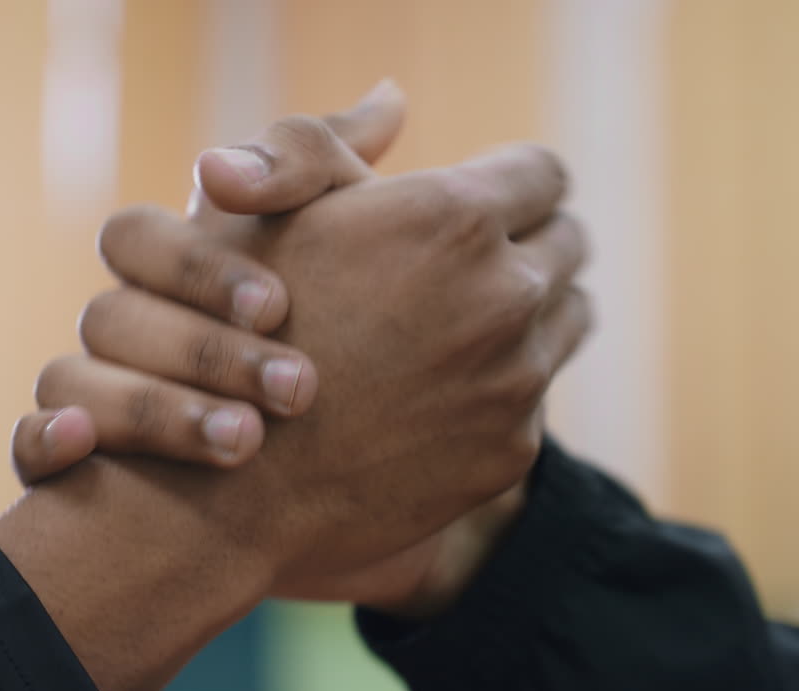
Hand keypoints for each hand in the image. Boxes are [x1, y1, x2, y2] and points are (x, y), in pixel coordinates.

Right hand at [216, 140, 586, 595]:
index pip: (542, 172)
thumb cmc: (228, 332)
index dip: (509, 181)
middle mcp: (503, 294)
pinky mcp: (513, 448)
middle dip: (528, 243)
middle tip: (471, 263)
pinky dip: (500, 384)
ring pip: (568, 317)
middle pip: (570, 241)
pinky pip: (535, 392)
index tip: (482, 201)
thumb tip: (394, 99)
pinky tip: (434, 393)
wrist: (230, 482)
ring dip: (529, 311)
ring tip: (460, 325)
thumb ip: (331, 143)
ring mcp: (515, 378)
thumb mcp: (263, 213)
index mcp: (452, 216)